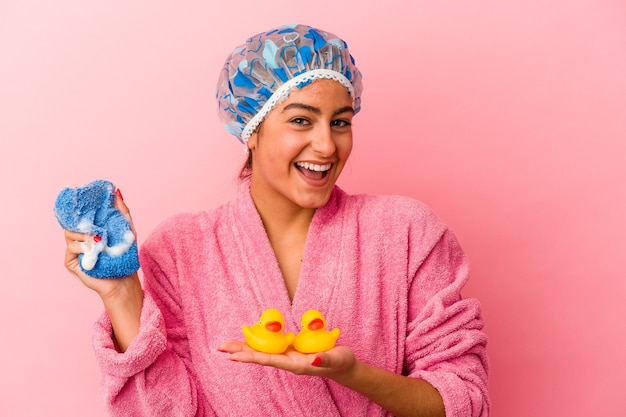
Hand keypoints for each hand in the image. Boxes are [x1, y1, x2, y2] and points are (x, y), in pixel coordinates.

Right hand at [63, 189, 138, 297]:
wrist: (123, 279)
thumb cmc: (124, 255)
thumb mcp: (126, 228)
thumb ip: (121, 209)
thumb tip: (115, 190)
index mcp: (90, 229)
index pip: (80, 215)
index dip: (83, 208)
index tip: (88, 201)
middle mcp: (80, 238)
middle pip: (71, 223)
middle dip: (83, 222)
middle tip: (95, 223)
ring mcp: (74, 250)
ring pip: (69, 234)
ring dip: (85, 235)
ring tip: (99, 239)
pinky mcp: (71, 262)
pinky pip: (71, 248)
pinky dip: (82, 247)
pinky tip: (93, 249)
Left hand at [218, 340, 356, 377]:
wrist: (344, 366)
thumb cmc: (341, 362)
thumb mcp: (337, 359)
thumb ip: (326, 359)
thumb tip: (315, 359)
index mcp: (296, 365)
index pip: (269, 360)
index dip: (251, 357)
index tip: (233, 356)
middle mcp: (288, 362)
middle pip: (260, 356)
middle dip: (240, 351)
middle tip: (220, 347)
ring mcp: (288, 356)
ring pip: (263, 350)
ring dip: (245, 346)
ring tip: (226, 343)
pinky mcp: (291, 349)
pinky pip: (271, 345)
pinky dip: (258, 341)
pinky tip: (249, 337)